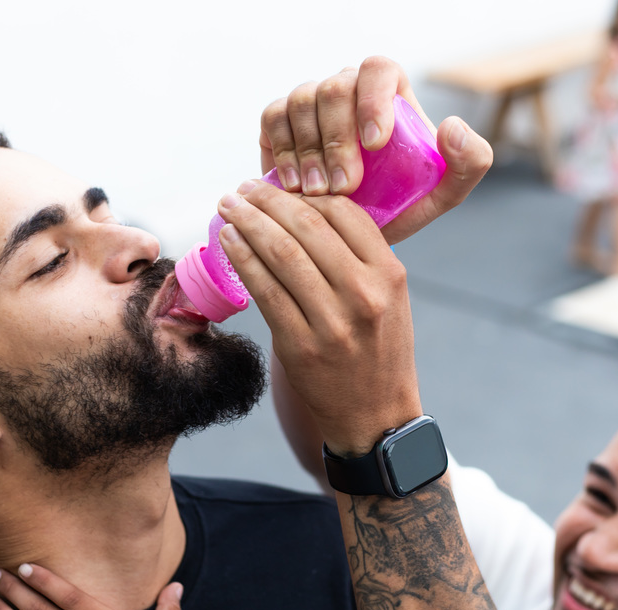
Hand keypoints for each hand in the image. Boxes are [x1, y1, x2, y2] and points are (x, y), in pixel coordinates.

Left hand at [217, 180, 420, 456]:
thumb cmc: (377, 350)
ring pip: (281, 255)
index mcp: (389, 274)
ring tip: (227, 208)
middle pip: (307, 227)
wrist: (376, 416)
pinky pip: (264, 292)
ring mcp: (332, 322)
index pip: (343, 213)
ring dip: (247, 224)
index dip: (302, 194)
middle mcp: (364, 294)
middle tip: (241, 189)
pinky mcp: (301, 347)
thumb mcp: (389, 298)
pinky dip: (243, 260)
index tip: (276, 185)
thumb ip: (358, 257)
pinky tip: (228, 243)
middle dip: (266, 201)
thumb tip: (303, 211)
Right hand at [259, 55, 492, 244]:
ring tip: (318, 192)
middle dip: (338, 139)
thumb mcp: (444, 192)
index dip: (373, 99)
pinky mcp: (279, 121)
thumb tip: (452, 127)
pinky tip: (293, 186)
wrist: (354, 230)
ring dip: (308, 151)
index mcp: (390, 91)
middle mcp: (347, 87)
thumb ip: (469, 162)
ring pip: (300, 102)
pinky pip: (272, 119)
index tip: (375, 144)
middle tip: (345, 186)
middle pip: (334, 88)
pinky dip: (282, 152)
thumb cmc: (402, 203)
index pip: (378, 70)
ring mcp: (310, 101)